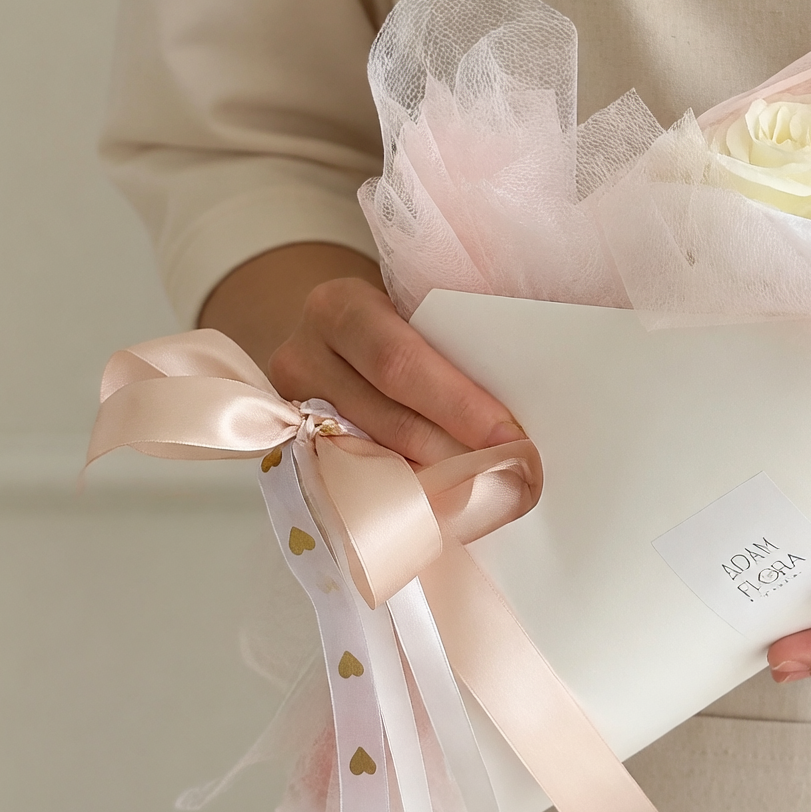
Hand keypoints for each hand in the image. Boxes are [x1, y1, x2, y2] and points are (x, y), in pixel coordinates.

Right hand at [202, 243, 523, 465]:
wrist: (334, 335)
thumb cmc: (396, 322)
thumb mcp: (415, 313)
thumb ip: (451, 344)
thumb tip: (520, 405)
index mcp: (339, 307)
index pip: (401, 361)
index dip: (457, 403)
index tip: (510, 436)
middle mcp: (302, 354)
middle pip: (386, 416)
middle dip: (453, 451)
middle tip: (508, 476)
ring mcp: (290, 408)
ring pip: (368, 457)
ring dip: (432, 480)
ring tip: (486, 495)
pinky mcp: (291, 449)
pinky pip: (351, 480)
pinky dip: (402, 492)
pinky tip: (442, 504)